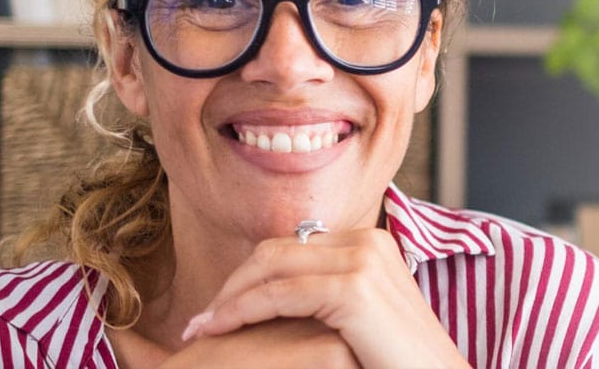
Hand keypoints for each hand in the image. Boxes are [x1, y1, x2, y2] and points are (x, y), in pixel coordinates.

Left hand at [182, 228, 470, 368]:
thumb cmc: (397, 364)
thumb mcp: (362, 321)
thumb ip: (329, 298)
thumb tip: (278, 298)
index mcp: (368, 243)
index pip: (292, 246)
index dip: (251, 275)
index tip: (221, 307)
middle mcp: (366, 241)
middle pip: (277, 249)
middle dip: (234, 283)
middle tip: (201, 319)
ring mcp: (362, 260)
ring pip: (272, 266)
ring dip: (230, 296)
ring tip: (201, 327)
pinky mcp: (354, 289)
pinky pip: (280, 293)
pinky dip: (242, 309)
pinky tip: (219, 330)